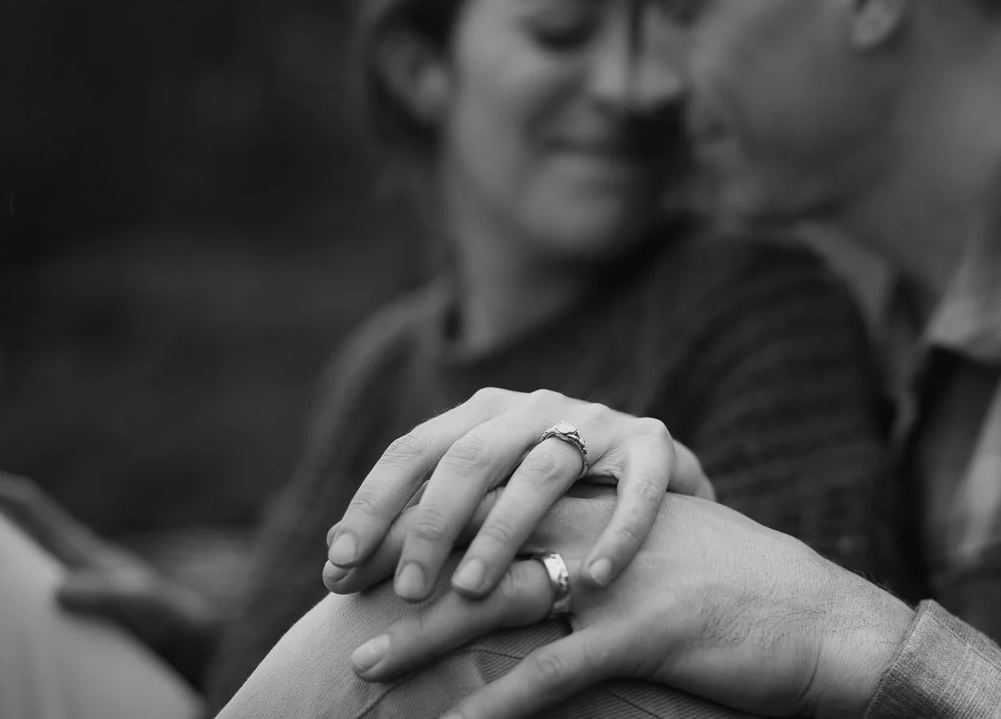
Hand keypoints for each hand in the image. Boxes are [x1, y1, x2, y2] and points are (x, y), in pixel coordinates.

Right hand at [0, 467, 219, 683]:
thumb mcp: (144, 604)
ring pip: (13, 564)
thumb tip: (58, 592)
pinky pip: (20, 600)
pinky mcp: (70, 616)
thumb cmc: (173, 622)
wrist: (193, 645)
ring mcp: (69, 588)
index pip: (27, 509)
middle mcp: (68, 564)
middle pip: (12, 530)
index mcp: (78, 551)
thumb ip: (110, 594)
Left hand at [323, 388, 715, 605]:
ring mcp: (600, 423)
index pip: (415, 449)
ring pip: (543, 471)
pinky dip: (616, 532)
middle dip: (430, 525)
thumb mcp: (493, 499)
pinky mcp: (657, 447)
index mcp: (487, 415)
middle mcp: (539, 408)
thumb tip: (334, 559)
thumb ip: (426, 519)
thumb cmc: (561, 506)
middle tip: (406, 591)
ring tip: (475, 591)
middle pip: (471, 457)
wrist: (666, 487)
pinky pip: (636, 489)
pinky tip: (593, 579)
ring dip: (505, 532)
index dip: (373, 504)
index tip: (338, 566)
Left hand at [339, 488, 911, 718]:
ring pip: (502, 600)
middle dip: (406, 571)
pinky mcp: (647, 630)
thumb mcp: (657, 540)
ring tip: (365, 665)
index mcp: (601, 490)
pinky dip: (499, 705)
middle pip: (481, 538)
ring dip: (426, 638)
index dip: (420, 519)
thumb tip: (529, 546)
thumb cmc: (736, 585)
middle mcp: (603, 519)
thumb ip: (592, 528)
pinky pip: (557, 671)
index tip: (364, 551)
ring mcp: (623, 572)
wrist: (820, 615)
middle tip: (341, 601)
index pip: (489, 492)